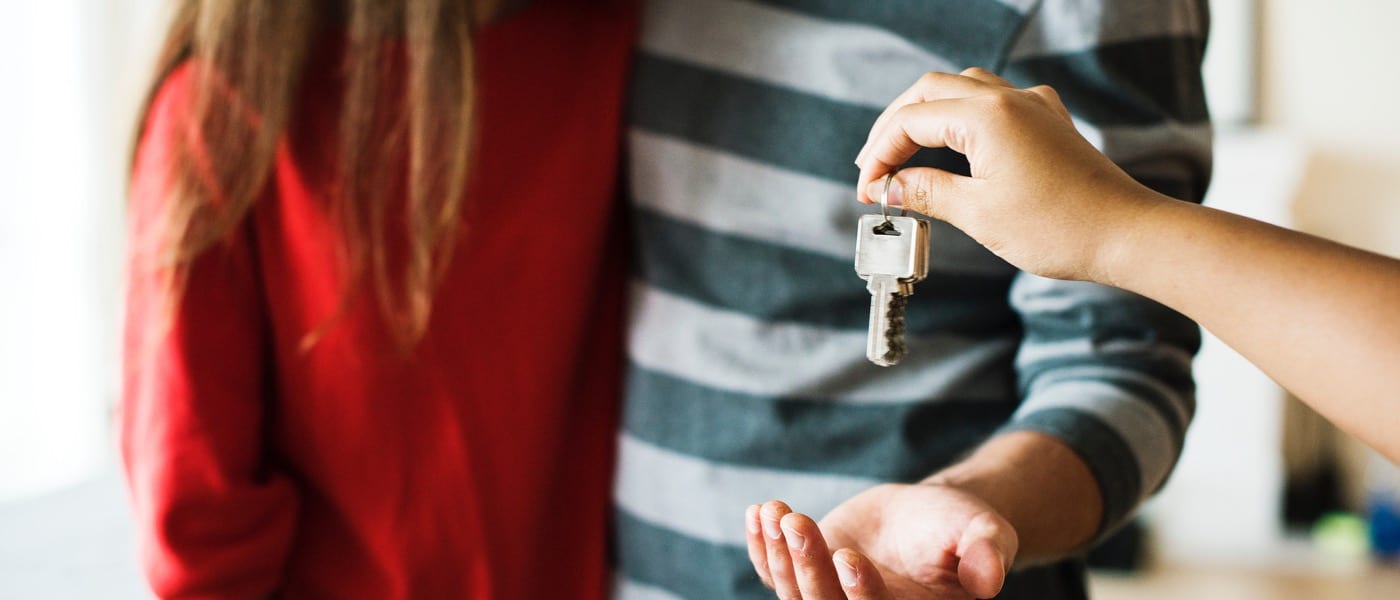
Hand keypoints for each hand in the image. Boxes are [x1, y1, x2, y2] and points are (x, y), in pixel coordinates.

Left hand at [746, 483, 1017, 598]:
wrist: (928, 518)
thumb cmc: (962, 527)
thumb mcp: (984, 533)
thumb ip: (987, 553)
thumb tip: (991, 577)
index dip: (859, 593)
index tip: (847, 556)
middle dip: (808, 569)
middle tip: (798, 522)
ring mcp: (831, 599)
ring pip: (795, 594)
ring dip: (781, 555)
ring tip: (777, 512)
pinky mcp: (807, 579)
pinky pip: (773, 573)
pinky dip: (762, 548)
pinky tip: (759, 514)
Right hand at [852, 68, 1165, 284]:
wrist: (1127, 234)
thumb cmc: (1059, 228)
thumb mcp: (979, 214)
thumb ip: (927, 192)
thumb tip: (891, 186)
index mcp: (986, 115)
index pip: (911, 120)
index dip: (880, 155)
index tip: (867, 192)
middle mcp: (1009, 99)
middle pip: (930, 91)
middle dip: (895, 127)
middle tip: (873, 168)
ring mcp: (1033, 107)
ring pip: (962, 89)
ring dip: (927, 116)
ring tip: (904, 153)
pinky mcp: (1049, 123)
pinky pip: (995, 102)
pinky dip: (962, 117)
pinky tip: (956, 144)